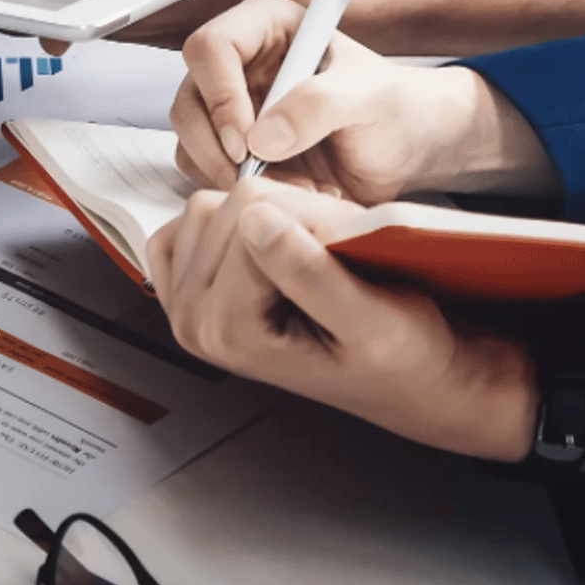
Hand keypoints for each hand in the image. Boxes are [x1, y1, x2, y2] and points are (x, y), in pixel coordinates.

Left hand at [149, 177, 536, 461]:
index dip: (311, 216)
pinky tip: (268, 250)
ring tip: (306, 253)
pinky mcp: (186, 288)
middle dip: (287, 215)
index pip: (251, 214)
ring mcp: (184, 306)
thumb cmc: (398, 355)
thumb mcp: (372, 320)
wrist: (401, 378)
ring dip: (262, 216)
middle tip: (331, 252)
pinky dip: (231, 222)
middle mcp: (193, 322)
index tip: (346, 248)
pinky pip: (190, 223)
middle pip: (223, 208)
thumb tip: (254, 219)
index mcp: (228, 330)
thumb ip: (310, 273)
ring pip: (206, 207)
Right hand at [171, 0, 559, 201]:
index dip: (220, 95)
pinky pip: (205, 172)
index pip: (211, 48)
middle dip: (214, 145)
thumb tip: (262, 136)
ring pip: (189, 140)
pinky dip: (238, 192)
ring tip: (290, 188)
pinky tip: (288, 194)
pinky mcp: (233, 149)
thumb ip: (318, 105)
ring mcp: (232, 108)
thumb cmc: (397, 108)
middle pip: (189, 99)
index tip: (246, 140)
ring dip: (228, 174)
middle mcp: (240, 64)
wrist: (411, 149)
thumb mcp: (369, 98)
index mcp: (267, 27)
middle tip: (252, 176)